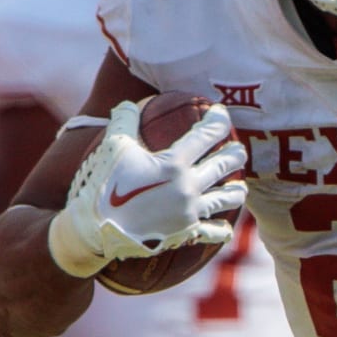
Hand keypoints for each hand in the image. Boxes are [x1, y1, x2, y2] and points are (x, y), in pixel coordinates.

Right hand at [46, 99, 248, 276]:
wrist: (96, 231)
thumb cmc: (104, 186)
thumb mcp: (112, 149)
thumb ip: (124, 122)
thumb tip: (128, 104)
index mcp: (174, 163)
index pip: (208, 134)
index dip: (219, 119)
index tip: (220, 112)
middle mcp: (189, 186)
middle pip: (227, 164)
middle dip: (236, 153)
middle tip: (238, 149)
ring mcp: (190, 211)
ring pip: (229, 198)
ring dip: (237, 190)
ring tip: (240, 187)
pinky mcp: (187, 233)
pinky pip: (214, 231)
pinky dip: (222, 229)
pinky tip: (225, 228)